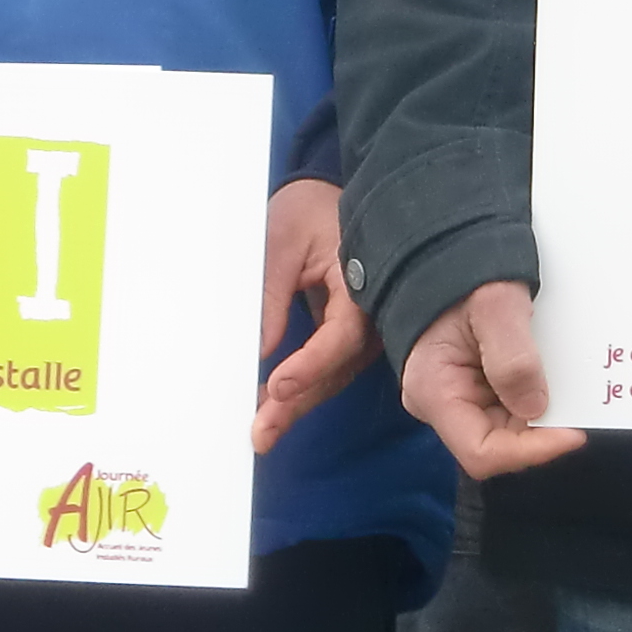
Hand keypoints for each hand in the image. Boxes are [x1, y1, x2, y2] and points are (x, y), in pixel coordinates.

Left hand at [252, 179, 377, 452]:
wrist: (323, 199)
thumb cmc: (305, 212)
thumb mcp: (280, 241)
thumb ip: (272, 292)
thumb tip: (261, 350)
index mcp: (362, 283)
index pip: (341, 335)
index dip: (310, 365)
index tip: (277, 386)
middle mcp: (370, 315)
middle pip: (337, 369)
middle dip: (298, 402)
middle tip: (262, 432)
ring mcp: (360, 330)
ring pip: (332, 377)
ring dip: (297, 405)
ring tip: (261, 431)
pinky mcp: (344, 337)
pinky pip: (326, 370)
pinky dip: (300, 391)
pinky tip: (271, 409)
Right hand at [397, 279, 588, 478]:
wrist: (448, 250)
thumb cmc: (465, 272)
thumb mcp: (495, 306)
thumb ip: (513, 358)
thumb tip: (535, 408)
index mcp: (432, 390)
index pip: (482, 452)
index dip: (532, 450)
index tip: (575, 431)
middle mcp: (440, 404)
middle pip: (499, 444)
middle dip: (542, 429)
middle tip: (579, 402)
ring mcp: (456, 398)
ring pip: (509, 429)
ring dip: (543, 412)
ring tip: (569, 384)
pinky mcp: (473, 389)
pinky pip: (510, 409)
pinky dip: (537, 398)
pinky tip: (554, 377)